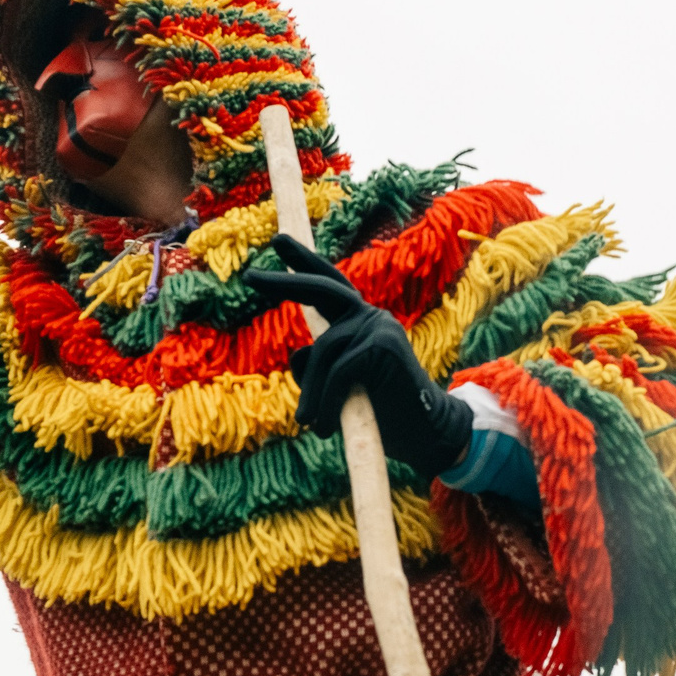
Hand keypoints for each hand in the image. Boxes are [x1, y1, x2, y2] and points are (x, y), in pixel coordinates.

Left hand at [243, 234, 474, 478]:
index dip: (305, 263)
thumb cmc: (381, 412)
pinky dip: (327, 401)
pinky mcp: (384, 344)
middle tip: (250, 276)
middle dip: (285, 283)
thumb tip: (297, 354)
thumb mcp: (338, 387)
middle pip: (322, 289)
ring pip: (324, 351)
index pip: (328, 285)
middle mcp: (370, 315)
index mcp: (358, 322)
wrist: (425, 434)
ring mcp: (378, 326)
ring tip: (309, 425)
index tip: (279, 241)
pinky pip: (339, 371)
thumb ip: (316, 367)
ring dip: (313, 395)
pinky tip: (324, 427)